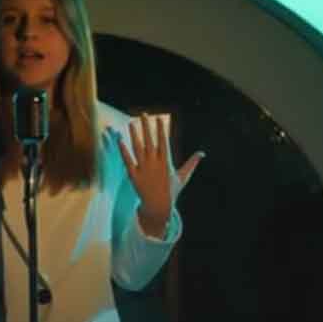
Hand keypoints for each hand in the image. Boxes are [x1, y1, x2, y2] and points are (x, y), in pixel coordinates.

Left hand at [118, 113, 203, 237]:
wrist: (158, 206)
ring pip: (137, 148)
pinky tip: (120, 140)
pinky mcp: (133, 175)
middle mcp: (154, 164)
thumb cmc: (171, 191)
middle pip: (149, 141)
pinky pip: (127, 160)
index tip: (159, 118)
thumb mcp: (183, 177)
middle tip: (143, 115)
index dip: (161, 129)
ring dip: (134, 135)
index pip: (163, 141)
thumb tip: (202, 154)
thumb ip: (191, 163)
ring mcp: (143, 169)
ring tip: (131, 123)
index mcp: (166, 162)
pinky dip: (124, 150)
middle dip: (146, 127)